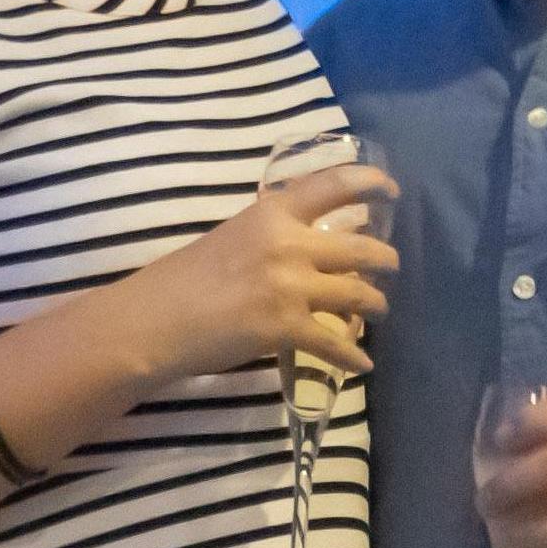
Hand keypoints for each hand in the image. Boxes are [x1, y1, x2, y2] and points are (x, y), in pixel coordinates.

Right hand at [129, 160, 397, 388]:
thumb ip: (270, 232)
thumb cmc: (185, 278)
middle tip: (389, 268)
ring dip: (376, 304)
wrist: (155, 318)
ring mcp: (290, 286)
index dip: (371, 182)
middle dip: (385, 260)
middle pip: (361, 247)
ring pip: (359, 294)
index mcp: (272, 212)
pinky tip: (362, 365)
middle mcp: (289, 243)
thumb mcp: (234, 235)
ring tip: (378, 311)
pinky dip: (353, 357)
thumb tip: (302, 238)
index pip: (334, 184)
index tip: (391, 190)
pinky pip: (336, 344)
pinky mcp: (286, 327)